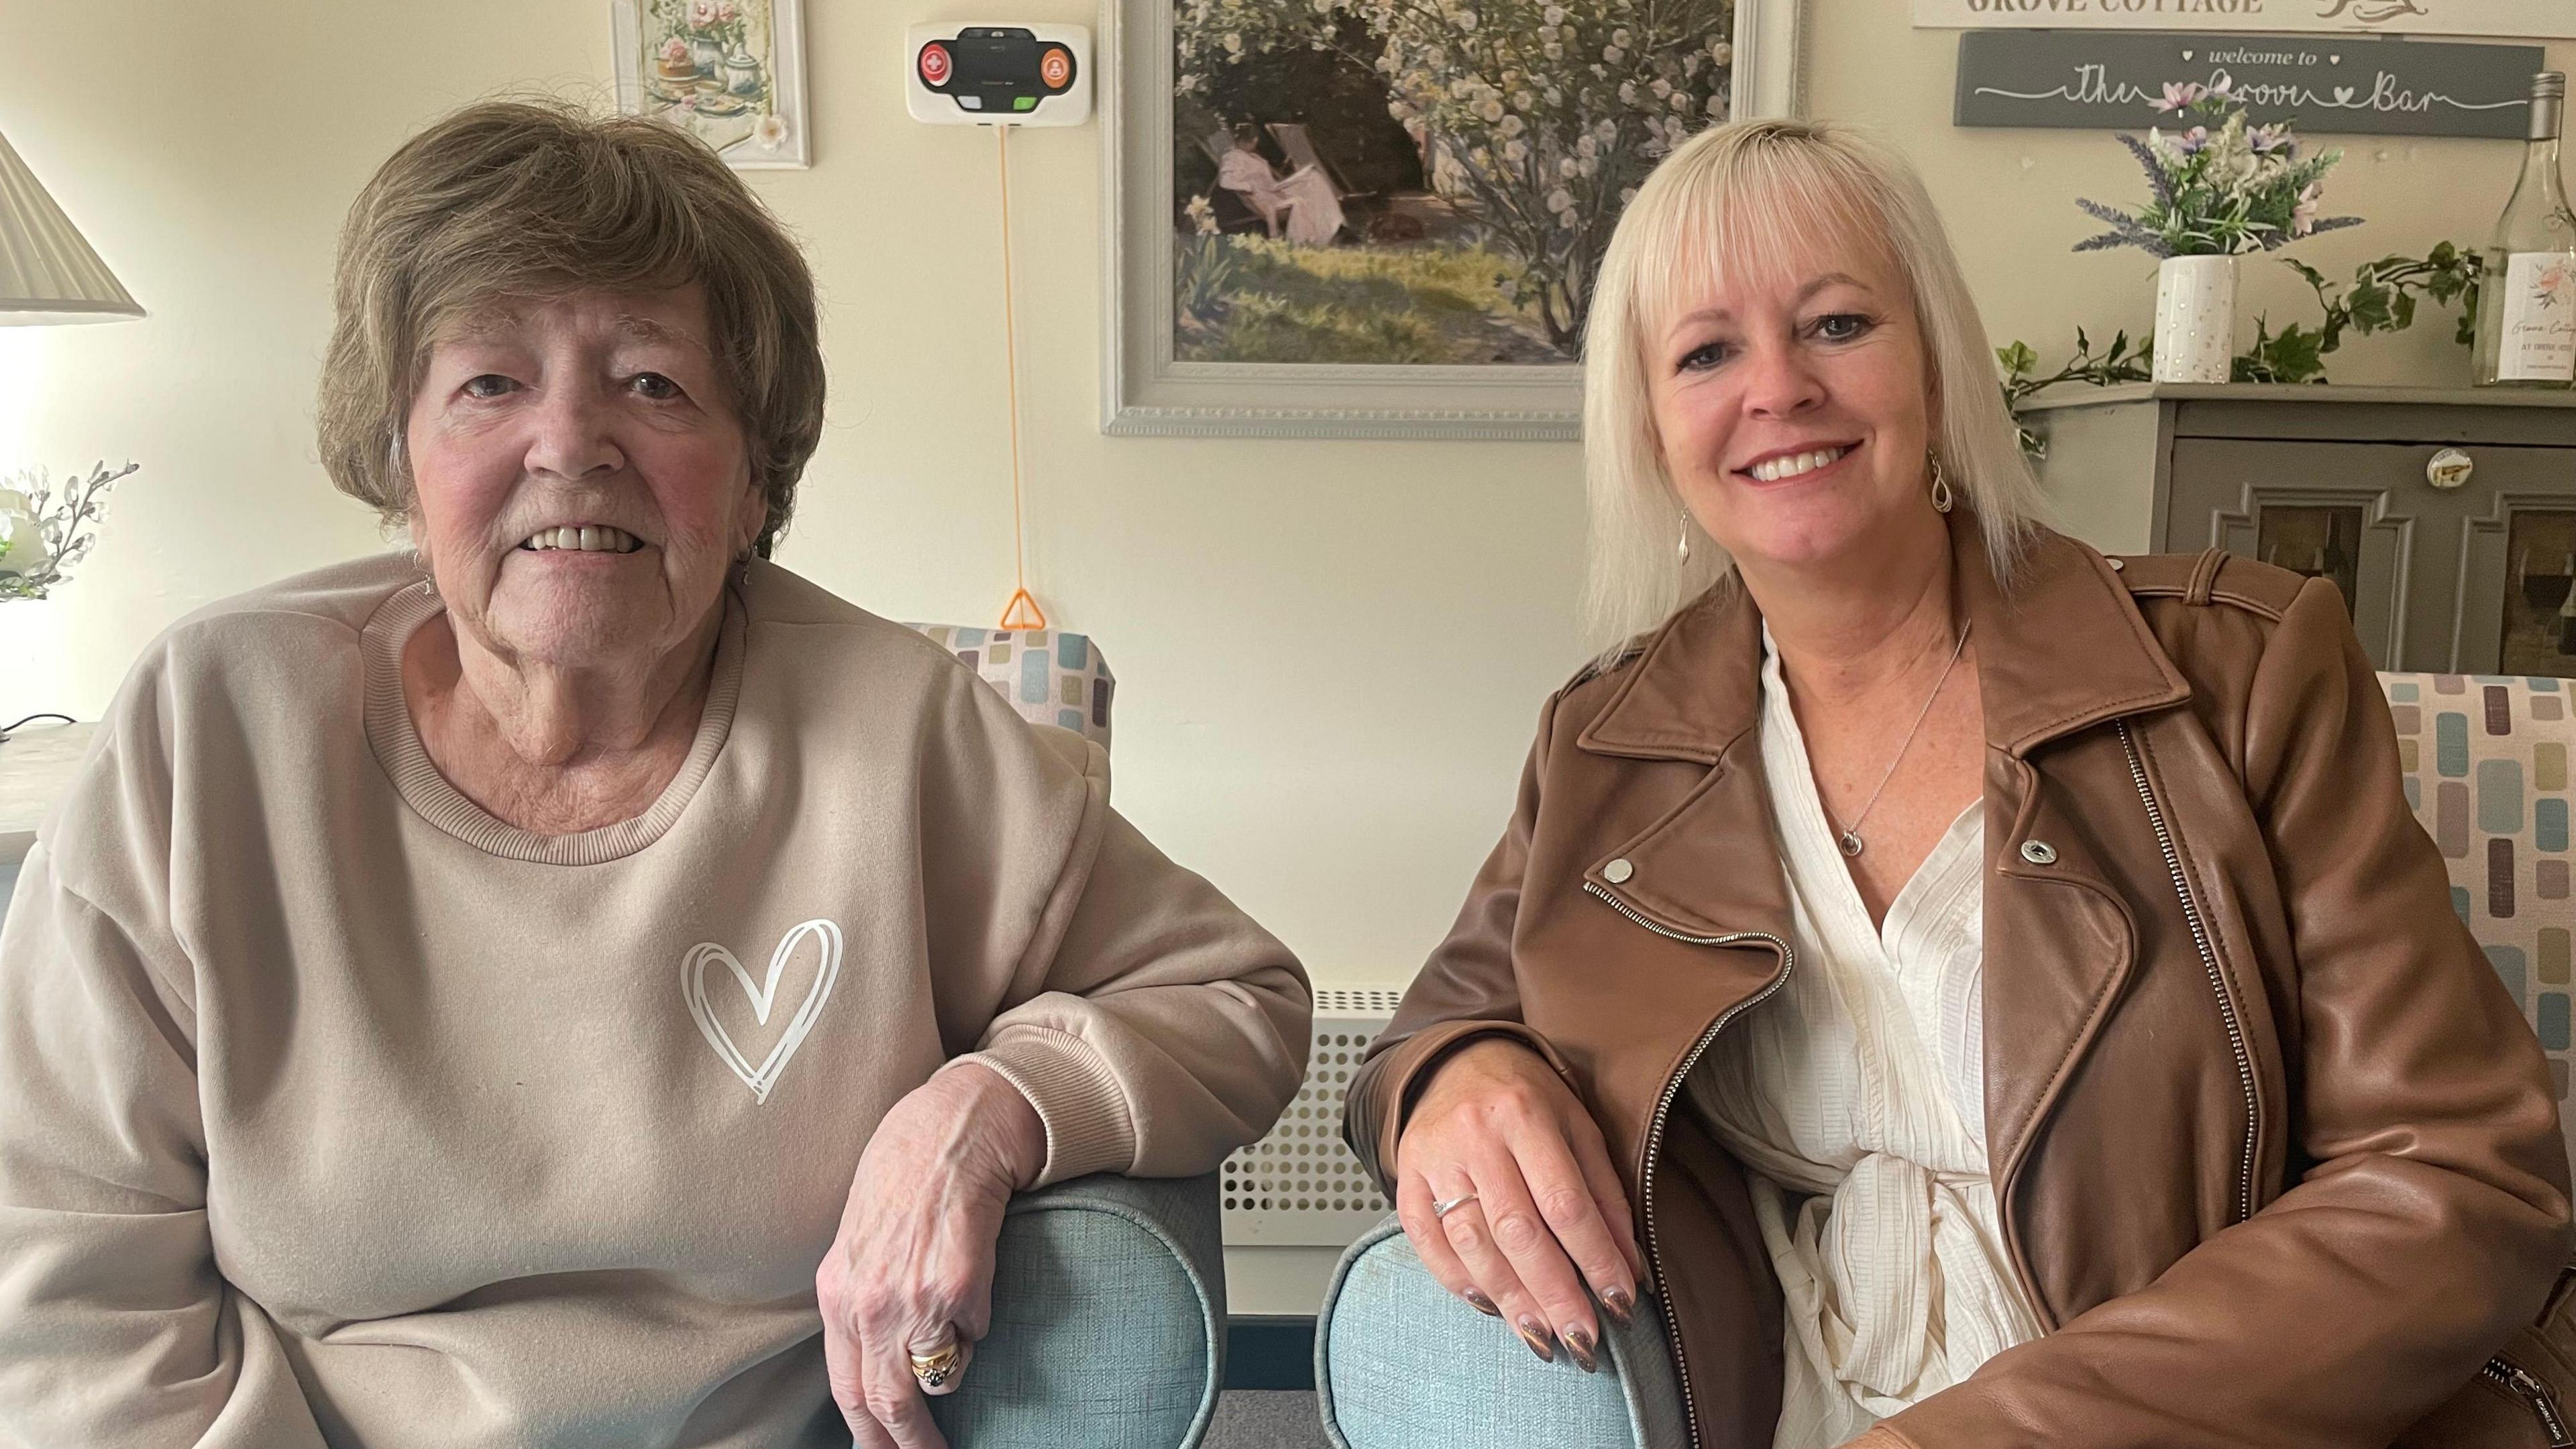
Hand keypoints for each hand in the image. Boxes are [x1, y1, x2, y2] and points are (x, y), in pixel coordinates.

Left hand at [819, 1061, 1045, 1448]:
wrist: (952, 1128)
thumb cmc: (906, 1174)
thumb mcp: (859, 1242)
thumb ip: (860, 1299)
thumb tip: (876, 1359)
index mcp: (838, 1294)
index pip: (846, 1389)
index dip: (868, 1433)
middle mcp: (870, 1305)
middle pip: (885, 1403)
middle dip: (909, 1444)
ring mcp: (915, 1300)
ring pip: (935, 1380)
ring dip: (948, 1375)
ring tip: (955, 1346)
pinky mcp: (961, 1288)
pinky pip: (975, 1334)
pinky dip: (978, 1324)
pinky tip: (974, 1285)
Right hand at [1393, 1037, 1644, 1373]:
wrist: (1457, 1060)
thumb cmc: (1527, 1096)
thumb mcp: (1579, 1127)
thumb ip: (1604, 1194)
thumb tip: (1628, 1268)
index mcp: (1527, 1114)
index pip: (1566, 1203)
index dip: (1595, 1259)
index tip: (1619, 1303)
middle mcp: (1476, 1135)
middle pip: (1517, 1230)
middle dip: (1555, 1294)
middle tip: (1583, 1339)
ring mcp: (1434, 1156)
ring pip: (1470, 1242)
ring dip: (1510, 1298)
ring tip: (1542, 1336)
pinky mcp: (1406, 1174)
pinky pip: (1425, 1239)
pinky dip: (1456, 1279)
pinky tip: (1489, 1303)